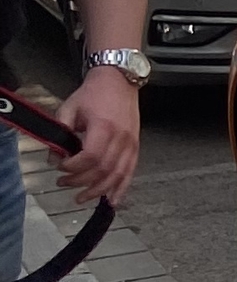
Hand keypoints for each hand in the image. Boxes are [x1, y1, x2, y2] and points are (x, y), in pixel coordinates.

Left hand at [54, 69, 138, 206]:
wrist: (119, 81)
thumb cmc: (94, 93)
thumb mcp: (70, 108)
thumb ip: (61, 132)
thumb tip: (54, 157)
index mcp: (104, 126)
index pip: (90, 156)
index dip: (73, 167)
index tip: (60, 167)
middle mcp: (121, 137)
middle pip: (102, 170)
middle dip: (81, 181)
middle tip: (64, 183)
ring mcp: (131, 143)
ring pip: (117, 175)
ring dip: (99, 190)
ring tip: (81, 197)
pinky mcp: (136, 147)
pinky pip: (130, 172)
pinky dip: (122, 188)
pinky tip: (113, 200)